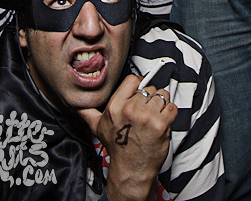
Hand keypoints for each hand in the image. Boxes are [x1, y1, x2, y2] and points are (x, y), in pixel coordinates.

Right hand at [78, 73, 176, 200]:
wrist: (131, 171)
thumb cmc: (118, 149)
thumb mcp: (98, 128)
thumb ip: (88, 112)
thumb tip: (78, 104)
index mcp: (116, 106)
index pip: (133, 79)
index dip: (138, 86)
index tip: (139, 96)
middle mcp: (131, 109)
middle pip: (149, 88)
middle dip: (149, 99)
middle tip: (144, 115)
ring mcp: (147, 116)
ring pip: (162, 95)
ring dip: (161, 106)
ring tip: (153, 119)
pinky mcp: (161, 124)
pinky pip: (172, 107)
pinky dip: (169, 114)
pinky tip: (161, 124)